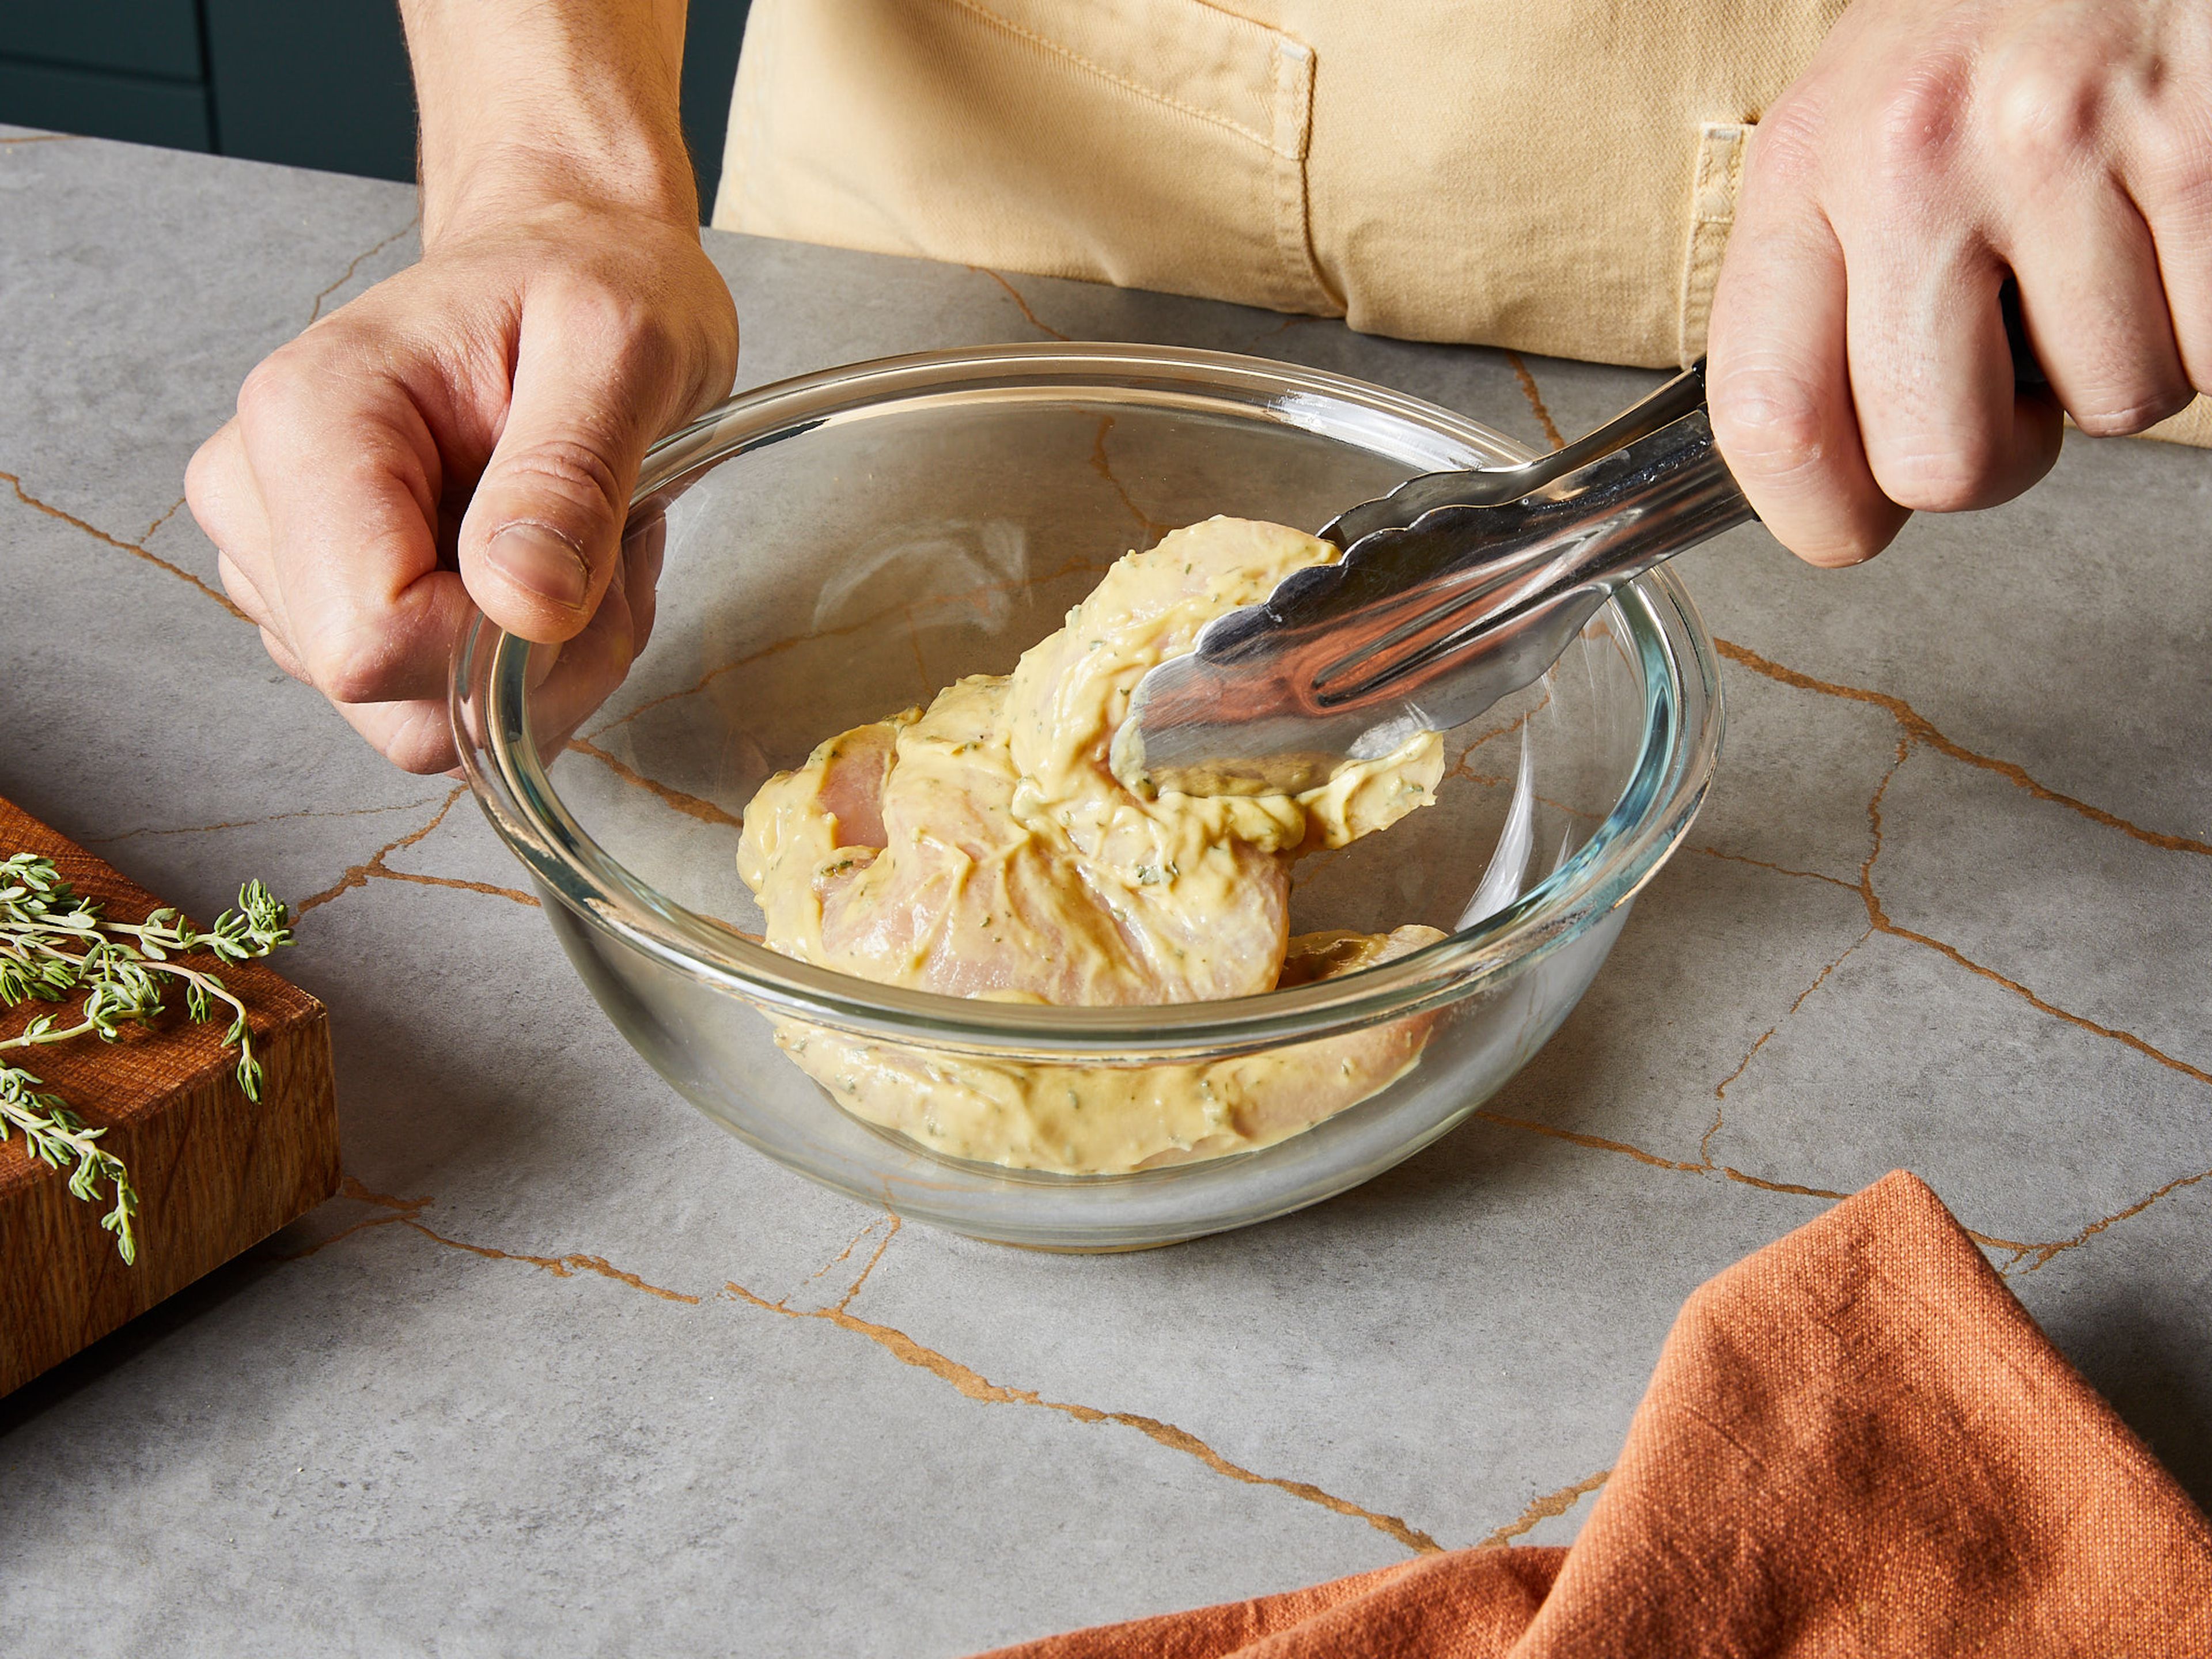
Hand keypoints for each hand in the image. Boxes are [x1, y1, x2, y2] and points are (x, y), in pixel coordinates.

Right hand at [188, 182, 737, 771]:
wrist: (571, 259)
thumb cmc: (591, 283)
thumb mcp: (621, 346)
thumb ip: (570, 475)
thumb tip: (524, 606)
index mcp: (310, 423)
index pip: (368, 639)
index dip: (493, 648)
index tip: (575, 563)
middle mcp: (265, 500)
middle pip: (392, 700)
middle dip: (532, 667)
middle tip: (604, 547)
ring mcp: (290, 564)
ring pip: (421, 720)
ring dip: (541, 665)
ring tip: (582, 539)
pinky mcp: (330, 605)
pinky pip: (437, 704)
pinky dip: (525, 664)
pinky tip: (551, 566)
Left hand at [1708, 0, 2209, 564]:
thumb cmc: (1978, 40)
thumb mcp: (1849, 142)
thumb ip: (1823, 299)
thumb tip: (1833, 476)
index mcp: (1809, 171)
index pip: (1768, 420)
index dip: (1820, 518)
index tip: (1855, 521)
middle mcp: (1918, 157)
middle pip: (1941, 462)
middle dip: (1993, 457)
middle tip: (2010, 378)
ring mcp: (2063, 147)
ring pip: (2112, 406)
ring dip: (2121, 363)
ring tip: (2099, 257)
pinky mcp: (2200, 144)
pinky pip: (2210, 344)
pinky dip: (2202, 315)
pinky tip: (2166, 229)